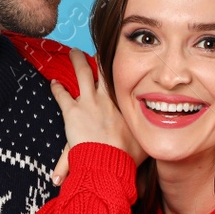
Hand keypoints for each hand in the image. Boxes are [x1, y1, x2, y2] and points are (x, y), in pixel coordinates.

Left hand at [49, 52, 144, 185]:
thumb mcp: (143, 140)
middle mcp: (105, 97)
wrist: (107, 163)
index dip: (117, 68)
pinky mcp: (72, 111)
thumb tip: (160, 132)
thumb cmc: (126, 154)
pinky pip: (62, 95)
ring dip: (77, 61)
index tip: (116, 60)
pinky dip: (57, 88)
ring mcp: (88, 102)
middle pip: (101, 69)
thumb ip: (147, 133)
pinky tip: (54, 83)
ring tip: (73, 52)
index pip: (120, 78)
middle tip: (95, 50)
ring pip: (81, 73)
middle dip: (98, 57)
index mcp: (122, 102)